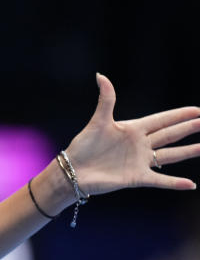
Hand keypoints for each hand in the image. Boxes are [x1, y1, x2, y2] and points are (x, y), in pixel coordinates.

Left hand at [63, 73, 199, 195]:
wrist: (73, 170)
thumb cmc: (83, 146)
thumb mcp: (97, 121)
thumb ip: (106, 100)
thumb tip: (100, 75)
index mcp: (133, 129)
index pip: (162, 120)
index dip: (179, 115)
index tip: (197, 110)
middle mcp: (140, 145)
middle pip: (170, 135)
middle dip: (188, 128)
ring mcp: (140, 161)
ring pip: (170, 155)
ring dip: (188, 152)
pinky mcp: (136, 177)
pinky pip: (159, 180)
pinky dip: (174, 183)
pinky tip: (190, 184)